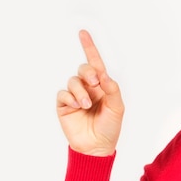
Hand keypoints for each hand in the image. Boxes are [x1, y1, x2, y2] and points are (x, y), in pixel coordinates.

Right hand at [56, 30, 124, 156]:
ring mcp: (75, 96)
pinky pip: (63, 94)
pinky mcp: (64, 106)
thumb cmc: (110, 127)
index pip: (95, 63)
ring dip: (80, 91)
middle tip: (95, 83)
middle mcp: (88, 88)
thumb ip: (112, 88)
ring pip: (72, 81)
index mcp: (102, 86)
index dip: (89, 47)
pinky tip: (77, 107)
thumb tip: (103, 74)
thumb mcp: (117, 107)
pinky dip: (70, 98)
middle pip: (83, 68)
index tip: (83, 33)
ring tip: (86, 105)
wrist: (96, 147)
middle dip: (88, 72)